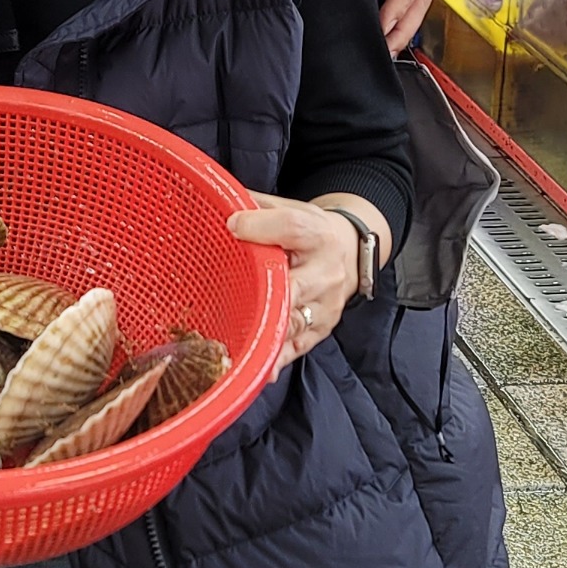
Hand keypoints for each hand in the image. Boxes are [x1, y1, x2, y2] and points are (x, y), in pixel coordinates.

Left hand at [227, 192, 364, 369]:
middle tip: (232, 296)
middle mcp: (326, 272)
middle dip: (264, 294)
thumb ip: (255, 206)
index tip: (232, 225)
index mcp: (317, 234)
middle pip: (294, 285)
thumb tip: (216, 200)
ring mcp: (326, 306)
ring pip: (294, 322)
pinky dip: (276, 359)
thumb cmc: (310, 232)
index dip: (259, 227)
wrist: (350, 252)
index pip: (291, 228)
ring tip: (238, 343)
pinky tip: (259, 367)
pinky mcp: (322, 330)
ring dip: (266, 332)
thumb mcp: (289, 208)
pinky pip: (297, 348)